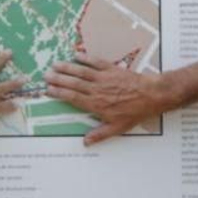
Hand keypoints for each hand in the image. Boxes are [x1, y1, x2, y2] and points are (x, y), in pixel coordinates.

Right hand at [44, 53, 163, 144]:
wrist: (152, 96)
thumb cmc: (135, 112)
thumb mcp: (118, 127)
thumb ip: (100, 134)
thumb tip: (85, 142)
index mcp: (96, 104)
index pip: (72, 97)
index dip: (59, 93)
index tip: (48, 90)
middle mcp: (97, 90)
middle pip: (73, 83)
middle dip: (58, 79)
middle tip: (46, 75)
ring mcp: (104, 78)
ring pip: (81, 71)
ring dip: (67, 67)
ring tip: (55, 64)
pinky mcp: (112, 69)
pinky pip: (96, 62)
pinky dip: (85, 58)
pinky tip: (76, 56)